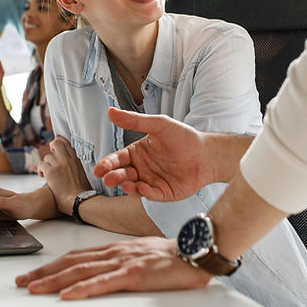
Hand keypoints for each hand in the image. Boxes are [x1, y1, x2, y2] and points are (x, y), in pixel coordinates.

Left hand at [15, 237, 211, 299]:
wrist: (195, 251)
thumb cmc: (172, 257)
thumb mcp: (140, 257)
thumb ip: (120, 262)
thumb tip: (101, 273)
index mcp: (113, 248)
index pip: (74, 257)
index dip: (50, 266)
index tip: (32, 274)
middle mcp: (113, 252)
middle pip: (70, 263)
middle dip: (43, 273)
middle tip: (21, 282)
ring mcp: (122, 262)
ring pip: (80, 271)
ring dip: (54, 281)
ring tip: (34, 288)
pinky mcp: (134, 274)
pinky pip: (103, 282)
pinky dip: (83, 288)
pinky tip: (68, 294)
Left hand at [37, 136, 91, 215]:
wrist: (79, 200)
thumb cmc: (82, 193)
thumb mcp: (82, 175)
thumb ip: (76, 167)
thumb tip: (73, 166)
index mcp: (76, 161)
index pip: (67, 144)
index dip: (60, 143)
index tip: (56, 148)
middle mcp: (68, 160)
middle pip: (56, 143)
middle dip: (51, 148)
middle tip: (50, 157)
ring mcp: (59, 165)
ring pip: (47, 156)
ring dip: (46, 164)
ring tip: (46, 172)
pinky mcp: (51, 172)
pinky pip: (41, 164)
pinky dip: (40, 170)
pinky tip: (43, 176)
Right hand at [92, 108, 213, 201]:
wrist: (207, 153)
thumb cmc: (184, 137)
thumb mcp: (158, 125)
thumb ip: (134, 121)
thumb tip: (110, 111)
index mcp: (138, 153)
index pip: (118, 159)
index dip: (108, 164)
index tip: (99, 169)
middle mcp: (142, 169)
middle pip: (122, 174)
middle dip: (113, 177)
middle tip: (106, 178)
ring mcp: (151, 182)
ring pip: (134, 187)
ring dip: (127, 186)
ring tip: (124, 184)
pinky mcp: (163, 193)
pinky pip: (151, 195)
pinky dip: (146, 192)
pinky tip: (143, 187)